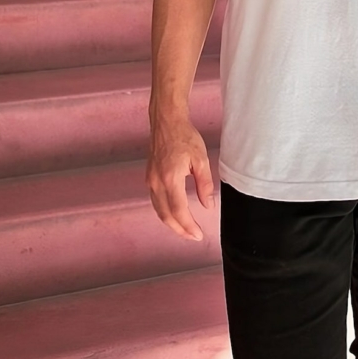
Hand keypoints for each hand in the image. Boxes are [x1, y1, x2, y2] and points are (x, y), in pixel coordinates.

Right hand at [146, 114, 214, 240]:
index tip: (198, 234)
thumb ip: (205, 185)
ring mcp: (150, 180)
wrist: (166, 122)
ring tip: (185, 230)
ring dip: (171, 224)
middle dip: (180, 230)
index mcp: (170, 178)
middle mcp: (157, 182)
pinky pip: (156, 201)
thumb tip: (208, 206)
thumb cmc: (184, 137)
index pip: (179, 211)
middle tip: (193, 237)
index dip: (188, 226)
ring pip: (159, 210)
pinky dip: (165, 212)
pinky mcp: (149, 177)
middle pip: (166, 216)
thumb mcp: (201, 160)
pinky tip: (174, 215)